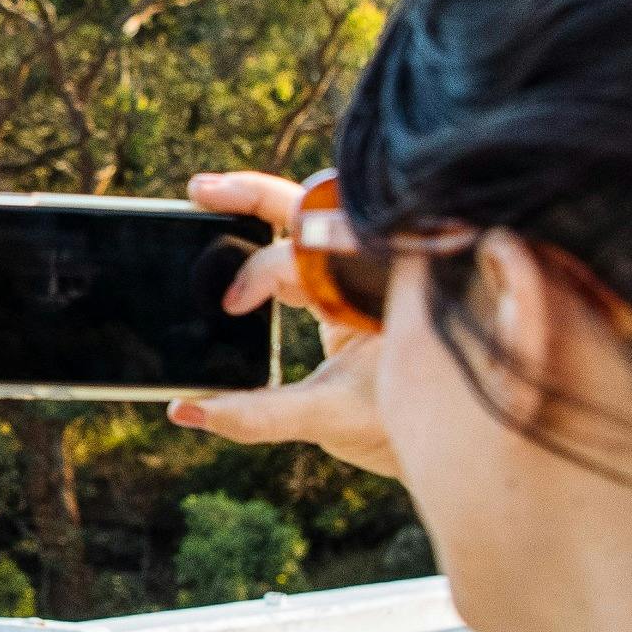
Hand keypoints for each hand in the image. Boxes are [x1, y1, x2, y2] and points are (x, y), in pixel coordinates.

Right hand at [168, 169, 400, 478]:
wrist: (444, 441)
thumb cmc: (400, 426)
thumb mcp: (329, 417)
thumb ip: (257, 415)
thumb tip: (187, 410)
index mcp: (379, 285)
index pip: (306, 256)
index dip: (259, 272)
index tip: (231, 306)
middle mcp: (371, 270)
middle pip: (308, 209)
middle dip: (251, 195)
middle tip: (200, 190)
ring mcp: (357, 277)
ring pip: (303, 223)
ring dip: (254, 208)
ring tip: (205, 194)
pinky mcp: (342, 292)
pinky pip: (300, 254)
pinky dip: (263, 242)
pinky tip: (227, 233)